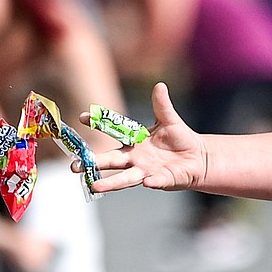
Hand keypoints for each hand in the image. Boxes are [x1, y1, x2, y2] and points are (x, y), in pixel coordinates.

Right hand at [82, 82, 206, 193]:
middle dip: (92, 164)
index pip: (112, 131)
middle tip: (74, 167)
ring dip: (111, 182)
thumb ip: (161, 105)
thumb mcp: (169, 119)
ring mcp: (146, 171)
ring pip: (125, 178)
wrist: (197, 157)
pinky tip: (147, 182)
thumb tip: (160, 85)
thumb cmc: (179, 138)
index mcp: (133, 142)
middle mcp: (134, 158)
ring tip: (95, 186)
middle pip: (110, 161)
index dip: (98, 124)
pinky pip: (156, 181)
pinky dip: (152, 181)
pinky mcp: (161, 180)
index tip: (82, 117)